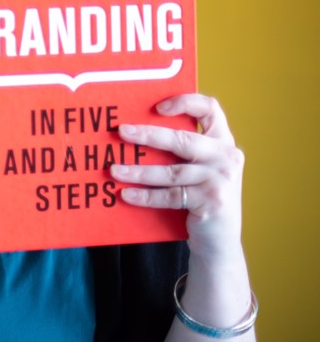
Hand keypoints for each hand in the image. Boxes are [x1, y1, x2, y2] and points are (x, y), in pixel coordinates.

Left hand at [111, 93, 244, 259]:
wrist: (219, 239)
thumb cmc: (199, 195)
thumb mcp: (197, 167)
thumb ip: (180, 148)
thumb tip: (132, 129)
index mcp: (222, 140)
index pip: (210, 109)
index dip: (185, 102)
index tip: (158, 107)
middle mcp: (226, 156)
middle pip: (183, 139)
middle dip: (148, 135)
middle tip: (121, 132)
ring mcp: (222, 179)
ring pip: (172, 171)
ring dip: (139, 171)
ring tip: (114, 170)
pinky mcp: (213, 201)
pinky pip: (171, 196)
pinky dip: (146, 196)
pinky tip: (126, 194)